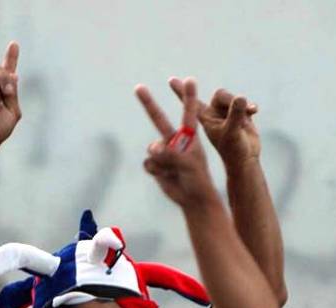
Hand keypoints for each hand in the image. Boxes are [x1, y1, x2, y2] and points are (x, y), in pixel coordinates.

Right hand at [136, 77, 220, 207]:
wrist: (192, 199)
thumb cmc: (197, 179)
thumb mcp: (188, 164)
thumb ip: (172, 154)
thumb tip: (153, 150)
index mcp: (189, 137)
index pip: (188, 113)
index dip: (188, 97)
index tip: (190, 80)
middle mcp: (174, 140)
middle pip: (158, 118)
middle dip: (148, 103)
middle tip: (138, 87)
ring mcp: (164, 152)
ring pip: (152, 148)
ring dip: (160, 159)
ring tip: (173, 170)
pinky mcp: (156, 164)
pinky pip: (148, 162)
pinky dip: (155, 170)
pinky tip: (166, 176)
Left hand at [170, 79, 260, 164]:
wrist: (246, 161)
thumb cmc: (234, 150)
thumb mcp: (233, 132)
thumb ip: (236, 114)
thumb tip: (240, 97)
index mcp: (206, 119)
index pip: (192, 102)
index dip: (181, 91)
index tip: (170, 80)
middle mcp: (214, 114)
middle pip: (221, 95)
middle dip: (231, 99)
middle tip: (241, 105)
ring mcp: (228, 115)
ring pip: (234, 99)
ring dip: (243, 105)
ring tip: (250, 112)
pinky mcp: (240, 116)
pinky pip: (244, 104)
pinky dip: (250, 106)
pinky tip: (255, 111)